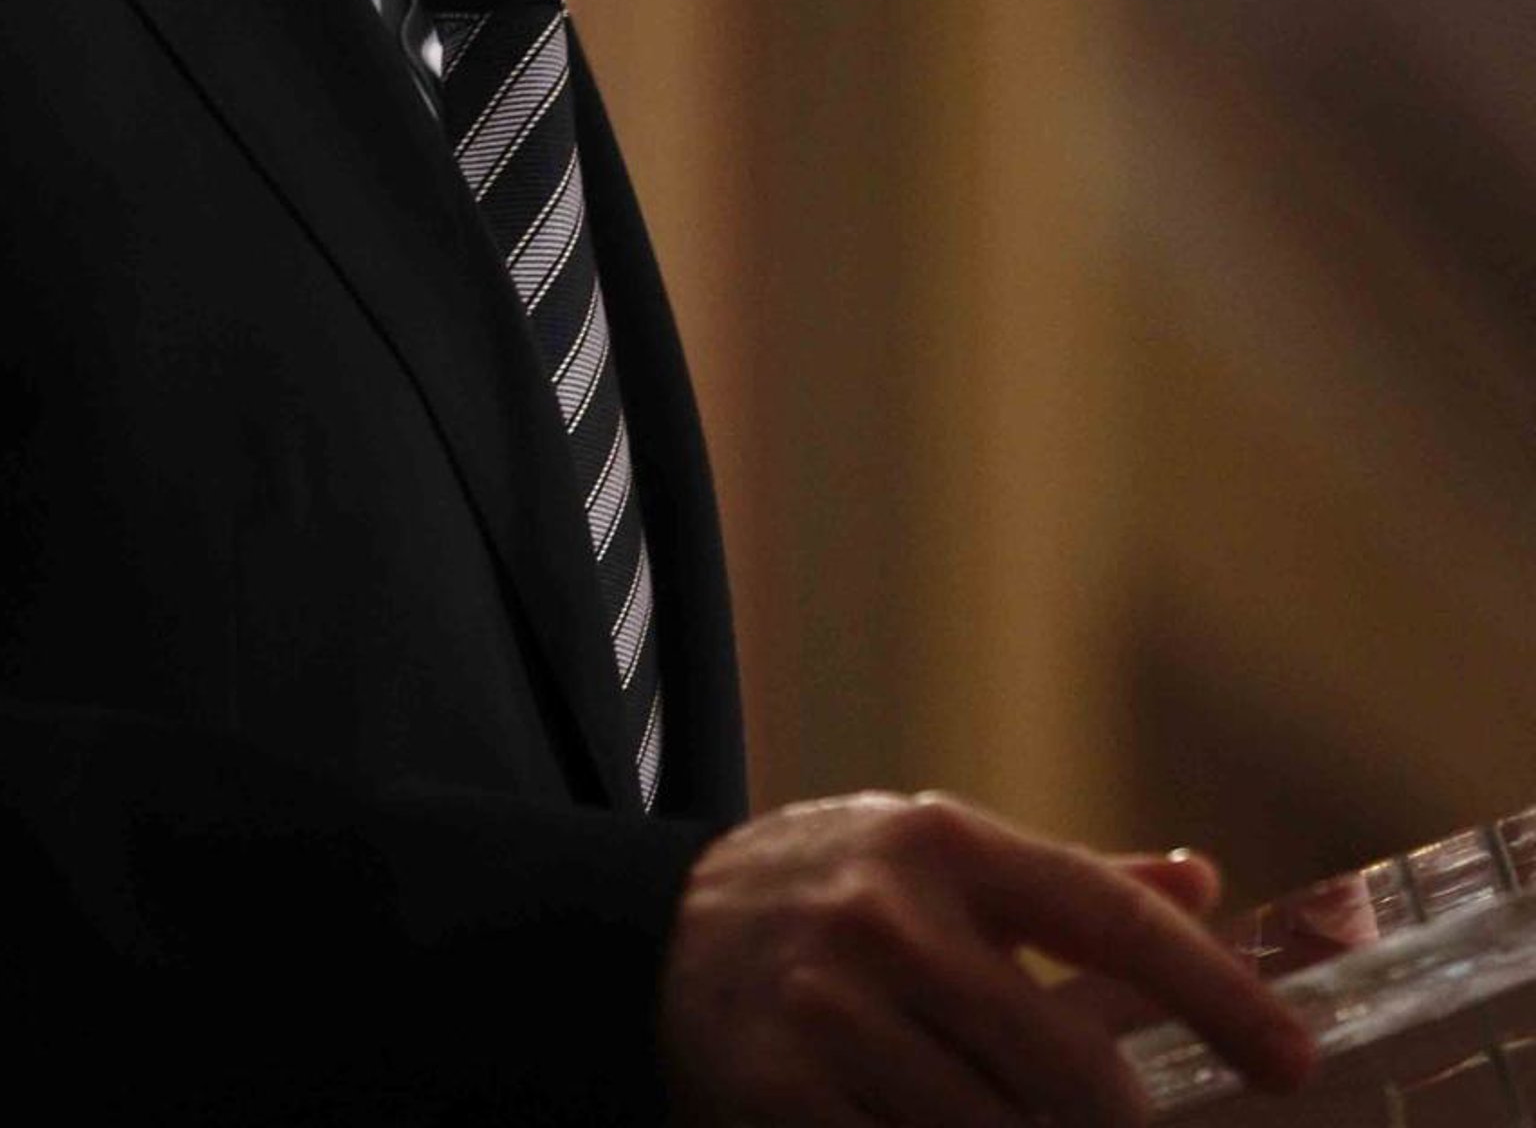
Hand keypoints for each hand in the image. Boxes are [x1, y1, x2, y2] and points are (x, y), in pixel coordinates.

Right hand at [661, 789, 1314, 1127]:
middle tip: (1107, 1124)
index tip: (1292, 1060)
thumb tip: (1204, 876)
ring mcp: (832, 1013)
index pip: (1112, 917)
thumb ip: (1070, 884)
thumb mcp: (937, 859)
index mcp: (943, 844)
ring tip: (1008, 1120)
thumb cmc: (828, 895)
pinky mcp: (784, 1098)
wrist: (652, 939)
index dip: (1216, 992)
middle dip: (1114, 1124)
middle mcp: (890, 918)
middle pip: (1074, 1069)